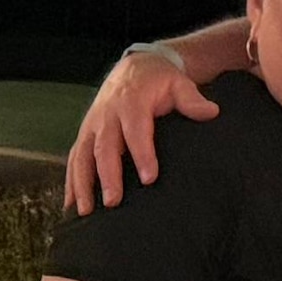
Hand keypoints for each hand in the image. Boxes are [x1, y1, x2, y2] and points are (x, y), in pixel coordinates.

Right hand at [64, 49, 222, 213]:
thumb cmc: (159, 82)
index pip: (136, 130)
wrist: (134, 68)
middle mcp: (106, 115)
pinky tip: (70, 206)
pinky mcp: (85, 135)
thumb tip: (211, 111)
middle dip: (107, 176)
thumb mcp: (178, 84)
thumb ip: (192, 99)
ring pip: (82, 156)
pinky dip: (71, 182)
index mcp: (131, 102)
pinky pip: (74, 159)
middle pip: (104, 148)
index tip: (150, 178)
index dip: (142, 154)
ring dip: (81, 184)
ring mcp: (92, 126)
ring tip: (85, 212)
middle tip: (113, 202)